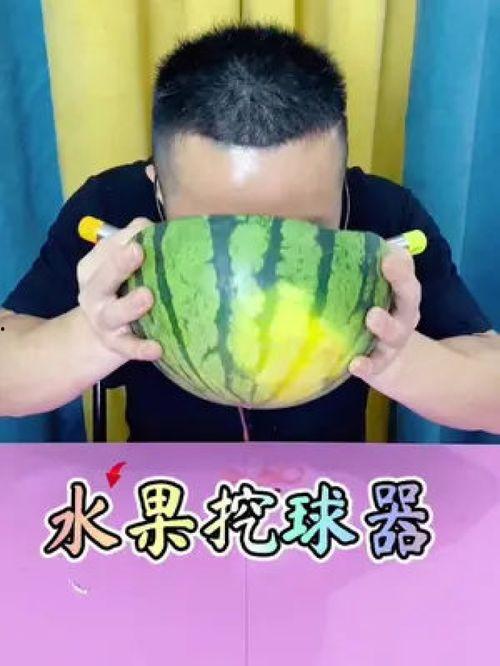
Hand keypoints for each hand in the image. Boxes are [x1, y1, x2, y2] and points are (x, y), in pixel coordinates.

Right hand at [77, 217, 161, 361]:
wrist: (101, 334)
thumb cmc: (121, 288)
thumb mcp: (118, 264)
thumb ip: (133, 240)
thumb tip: (151, 224)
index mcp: (92, 268)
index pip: (106, 249)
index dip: (125, 239)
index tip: (145, 231)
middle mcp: (94, 293)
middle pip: (102, 278)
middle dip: (118, 264)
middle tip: (137, 251)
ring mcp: (104, 321)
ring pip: (114, 313)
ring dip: (129, 305)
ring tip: (147, 297)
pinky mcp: (116, 344)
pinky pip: (129, 347)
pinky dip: (142, 348)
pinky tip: (158, 348)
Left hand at [349, 249, 420, 382]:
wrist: (386, 361)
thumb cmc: (372, 313)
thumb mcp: (371, 291)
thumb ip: (361, 270)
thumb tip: (332, 241)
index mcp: (401, 296)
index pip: (406, 276)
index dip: (401, 264)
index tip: (389, 253)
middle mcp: (402, 318)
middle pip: (408, 302)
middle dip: (400, 283)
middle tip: (388, 267)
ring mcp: (391, 343)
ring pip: (394, 335)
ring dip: (386, 325)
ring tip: (372, 318)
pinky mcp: (378, 366)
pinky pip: (374, 367)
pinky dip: (366, 366)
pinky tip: (355, 364)